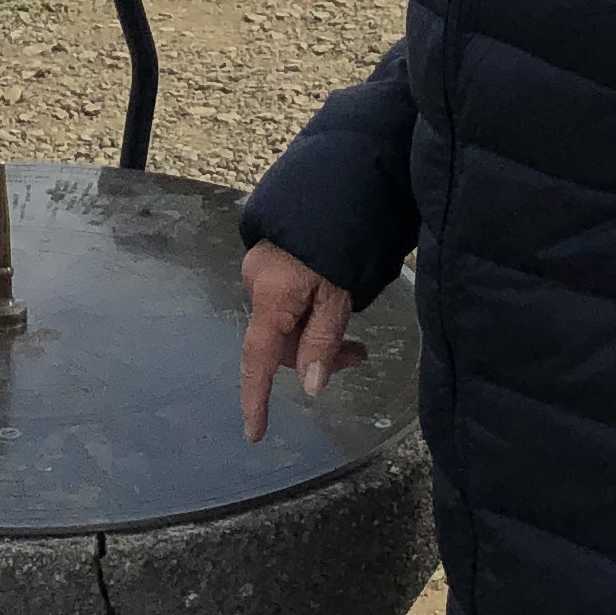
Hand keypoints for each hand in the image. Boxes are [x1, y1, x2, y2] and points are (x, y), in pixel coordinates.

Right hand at [239, 242, 364, 440]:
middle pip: (281, 341)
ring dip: (318, 335)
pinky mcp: (272, 259)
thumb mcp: (337, 293)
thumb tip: (311, 386)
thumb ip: (323, 340)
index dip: (256, 398)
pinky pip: (287, 302)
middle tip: (360, 355)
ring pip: (287, 323)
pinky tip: (333, 308)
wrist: (330, 182)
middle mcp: (256, 284)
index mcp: (270, 297)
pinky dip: (309, 314)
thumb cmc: (337, 238)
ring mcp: (262, 270)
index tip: (255, 433)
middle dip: (317, 356)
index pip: (259, 359)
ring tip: (357, 339)